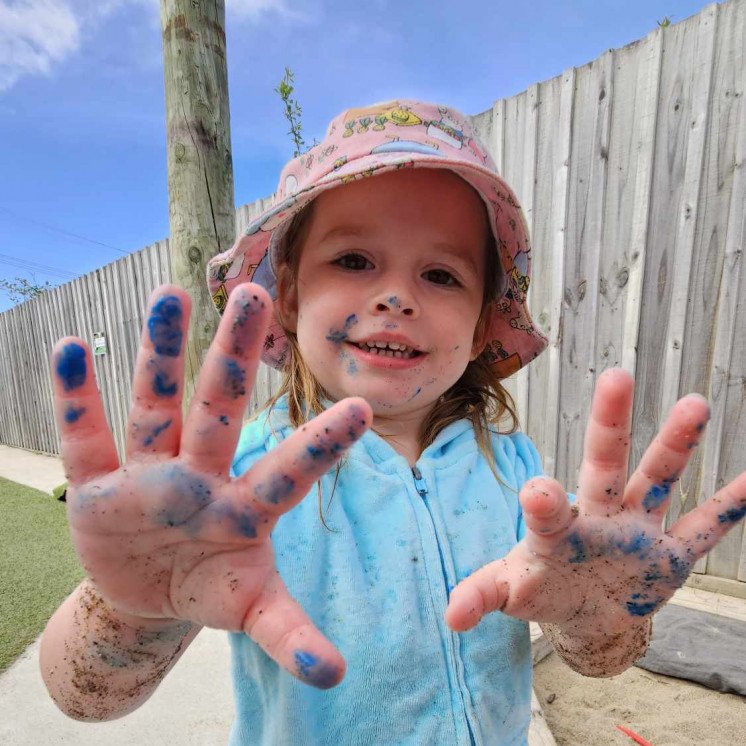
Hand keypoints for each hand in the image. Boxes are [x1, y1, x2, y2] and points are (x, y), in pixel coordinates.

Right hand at [52, 282, 370, 688]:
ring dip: (159, 353)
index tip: (362, 408)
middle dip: (235, 353)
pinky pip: (86, 438)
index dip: (322, 445)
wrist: (151, 591)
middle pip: (221, 406)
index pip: (290, 471)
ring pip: (156, 403)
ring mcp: (149, 474)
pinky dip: (78, 400)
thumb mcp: (250, 610)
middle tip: (256, 291)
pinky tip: (70, 350)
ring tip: (168, 296)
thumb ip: (290, 635)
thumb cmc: (213, 587)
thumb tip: (336, 677)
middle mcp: (201, 475)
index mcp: (247, 506)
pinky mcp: (98, 487)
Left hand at [445, 368, 745, 635]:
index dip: (543, 505)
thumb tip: (449, 617)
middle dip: (609, 424)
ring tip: (695, 403)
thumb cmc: (543, 589)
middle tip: (616, 376)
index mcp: (556, 530)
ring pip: (658, 478)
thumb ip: (482, 595)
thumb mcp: (511, 593)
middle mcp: (598, 516)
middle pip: (604, 464)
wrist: (586, 612)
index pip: (548, 513)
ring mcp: (637, 530)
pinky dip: (731, 506)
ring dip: (676, 444)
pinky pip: (705, 527)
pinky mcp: (670, 555)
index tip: (537, 493)